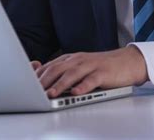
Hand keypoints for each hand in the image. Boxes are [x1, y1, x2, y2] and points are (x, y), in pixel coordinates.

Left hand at [33, 46, 147, 97]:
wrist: (127, 61)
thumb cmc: (101, 67)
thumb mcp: (80, 67)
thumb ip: (64, 72)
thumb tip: (44, 81)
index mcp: (71, 59)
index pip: (51, 66)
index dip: (39, 75)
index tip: (27, 85)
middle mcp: (79, 60)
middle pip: (58, 68)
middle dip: (45, 80)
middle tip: (34, 91)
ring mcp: (91, 65)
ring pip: (72, 74)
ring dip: (60, 84)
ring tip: (51, 94)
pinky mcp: (103, 73)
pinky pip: (91, 80)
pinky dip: (82, 86)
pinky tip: (76, 93)